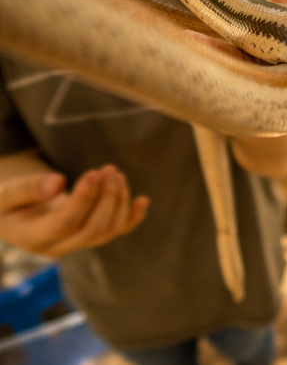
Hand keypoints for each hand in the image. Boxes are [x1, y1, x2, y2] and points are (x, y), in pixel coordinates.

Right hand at [0, 165, 148, 257]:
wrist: (14, 215)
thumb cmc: (9, 201)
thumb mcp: (6, 193)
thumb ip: (27, 188)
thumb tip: (59, 183)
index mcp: (32, 237)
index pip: (66, 222)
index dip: (84, 197)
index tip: (94, 172)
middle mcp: (57, 248)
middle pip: (93, 228)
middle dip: (106, 197)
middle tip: (109, 168)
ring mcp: (76, 245)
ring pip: (108, 231)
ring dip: (118, 200)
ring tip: (115, 172)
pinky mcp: (90, 238)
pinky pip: (117, 233)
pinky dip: (133, 218)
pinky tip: (143, 200)